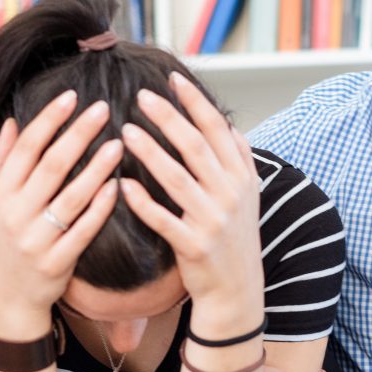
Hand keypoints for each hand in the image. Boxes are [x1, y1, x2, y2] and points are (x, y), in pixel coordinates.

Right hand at [0, 91, 121, 337]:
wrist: (3, 298)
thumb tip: (10, 123)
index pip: (24, 148)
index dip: (48, 120)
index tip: (71, 97)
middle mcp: (13, 214)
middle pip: (51, 166)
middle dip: (78, 134)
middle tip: (103, 109)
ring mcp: (35, 239)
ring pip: (71, 197)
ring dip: (96, 168)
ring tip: (119, 143)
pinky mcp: (56, 262)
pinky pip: (83, 230)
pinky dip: (100, 208)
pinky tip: (118, 187)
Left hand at [121, 73, 263, 333]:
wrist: (237, 291)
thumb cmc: (235, 239)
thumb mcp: (248, 197)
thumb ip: (240, 160)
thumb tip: (229, 126)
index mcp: (242, 177)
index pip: (218, 130)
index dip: (195, 103)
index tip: (172, 80)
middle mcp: (230, 195)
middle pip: (195, 147)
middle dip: (168, 118)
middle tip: (140, 97)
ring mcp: (213, 221)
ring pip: (177, 178)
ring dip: (150, 152)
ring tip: (125, 131)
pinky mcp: (194, 246)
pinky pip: (164, 219)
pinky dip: (143, 202)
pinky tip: (123, 185)